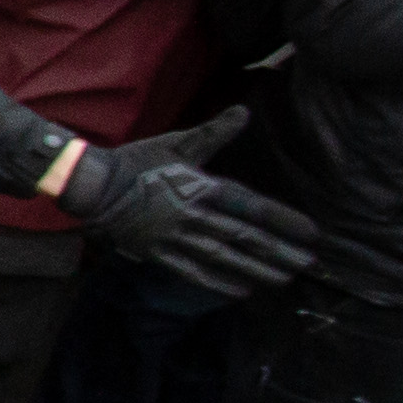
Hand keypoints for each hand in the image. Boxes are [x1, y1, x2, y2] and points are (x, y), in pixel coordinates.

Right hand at [55, 107, 318, 297]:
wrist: (92, 185)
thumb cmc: (136, 162)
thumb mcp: (177, 143)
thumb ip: (214, 132)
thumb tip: (244, 112)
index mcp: (199, 186)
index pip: (250, 205)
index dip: (282, 219)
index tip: (310, 231)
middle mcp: (191, 215)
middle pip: (242, 236)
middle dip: (277, 251)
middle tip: (307, 263)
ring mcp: (174, 237)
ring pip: (222, 256)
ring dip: (254, 268)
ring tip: (282, 279)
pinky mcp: (158, 252)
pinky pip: (191, 271)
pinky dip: (217, 282)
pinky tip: (241, 291)